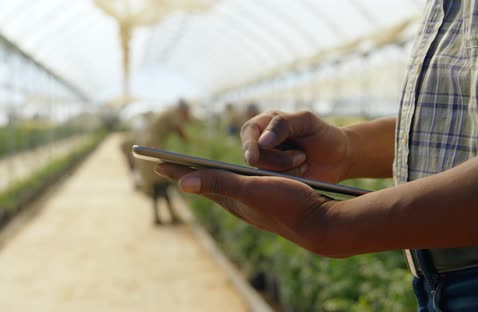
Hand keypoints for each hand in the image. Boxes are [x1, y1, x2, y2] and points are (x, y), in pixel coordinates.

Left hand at [155, 163, 336, 255]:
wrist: (321, 224)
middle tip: (170, 166)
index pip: (196, 181)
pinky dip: (229, 181)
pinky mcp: (266, 203)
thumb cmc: (288, 203)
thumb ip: (218, 183)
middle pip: (206, 184)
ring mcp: (252, 205)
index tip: (156, 162)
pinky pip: (240, 189)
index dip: (176, 171)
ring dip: (207, 178)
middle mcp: (237, 204)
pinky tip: (234, 181)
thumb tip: (182, 183)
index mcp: (230, 199)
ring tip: (196, 172)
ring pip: (223, 188)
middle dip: (188, 174)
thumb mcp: (250, 190)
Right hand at [241, 111, 350, 182]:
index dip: (249, 145)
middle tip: (302, 155)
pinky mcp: (274, 181)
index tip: (253, 158)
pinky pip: (275, 185)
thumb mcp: (307, 121)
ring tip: (303, 161)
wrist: (339, 158)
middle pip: (255, 157)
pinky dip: (291, 180)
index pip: (248, 132)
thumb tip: (261, 142)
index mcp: (264, 124)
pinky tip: (302, 173)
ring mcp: (266, 164)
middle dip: (280, 159)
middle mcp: (260, 144)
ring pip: (263, 173)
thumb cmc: (323, 135)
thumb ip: (284, 124)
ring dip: (288, 169)